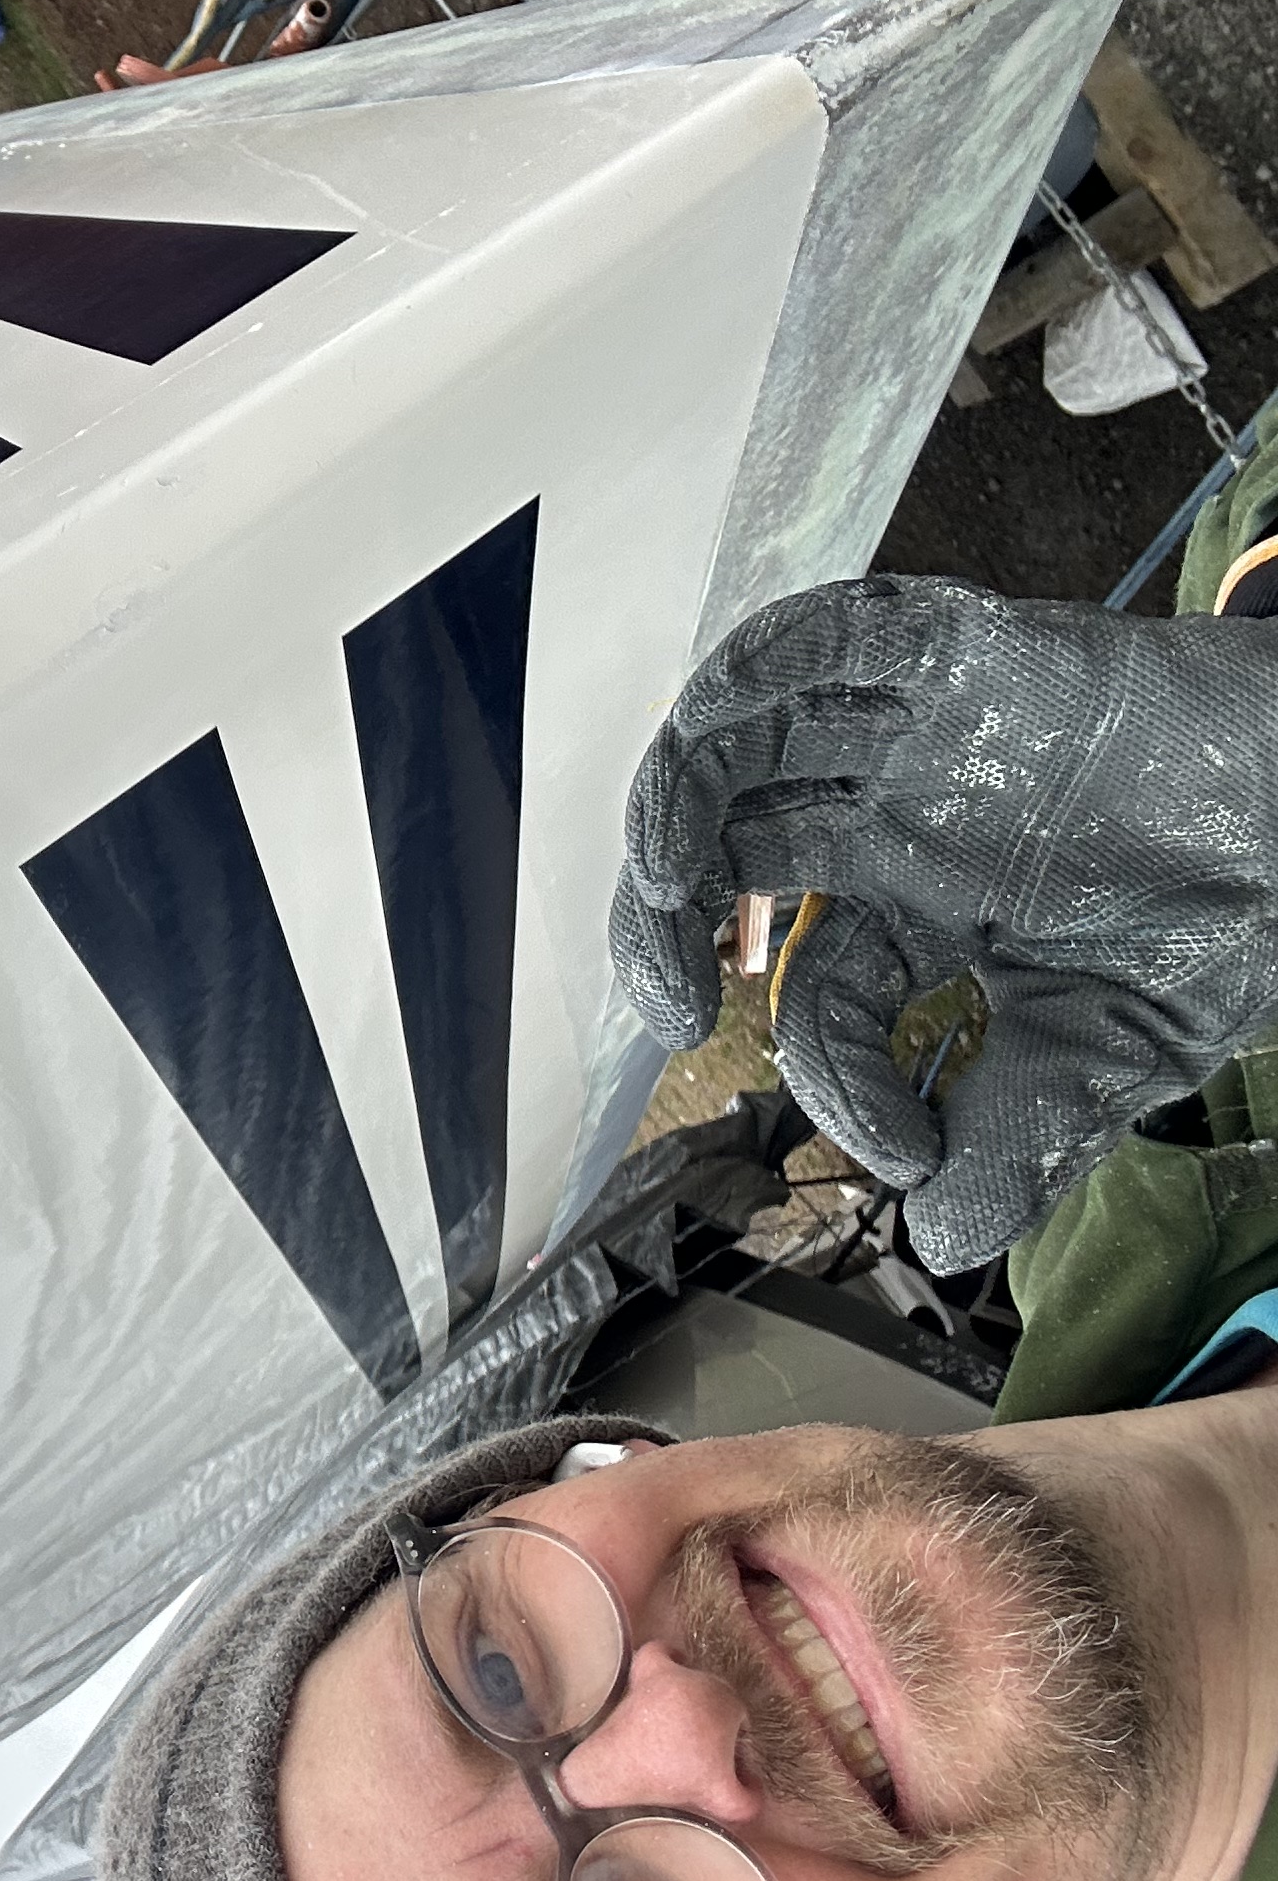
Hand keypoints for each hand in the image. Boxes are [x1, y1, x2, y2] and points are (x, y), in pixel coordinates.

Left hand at [608, 575, 1277, 1271]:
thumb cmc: (1221, 910)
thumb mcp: (1109, 1050)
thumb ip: (1023, 1141)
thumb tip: (943, 1244)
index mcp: (909, 914)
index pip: (816, 994)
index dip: (834, 1077)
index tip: (909, 1150)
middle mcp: (883, 824)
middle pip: (721, 856)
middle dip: (662, 926)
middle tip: (671, 1006)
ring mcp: (908, 740)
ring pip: (739, 745)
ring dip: (677, 801)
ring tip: (659, 878)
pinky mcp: (958, 657)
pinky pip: (832, 636)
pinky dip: (767, 662)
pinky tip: (731, 708)